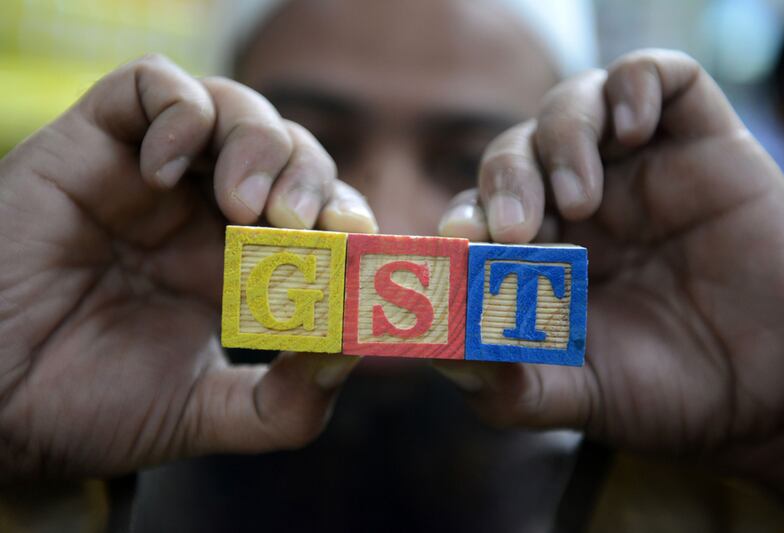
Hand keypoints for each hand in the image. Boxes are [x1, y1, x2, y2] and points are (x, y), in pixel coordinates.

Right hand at [0, 54, 375, 479]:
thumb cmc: (95, 404)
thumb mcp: (209, 411)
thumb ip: (287, 401)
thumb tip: (353, 350)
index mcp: (240, 261)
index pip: (318, 210)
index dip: (345, 214)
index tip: (352, 244)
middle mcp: (203, 210)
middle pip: (289, 151)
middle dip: (308, 178)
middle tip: (295, 225)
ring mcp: (152, 175)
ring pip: (231, 107)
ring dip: (258, 144)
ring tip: (242, 204)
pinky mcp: (94, 144)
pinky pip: (148, 86)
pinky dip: (177, 112)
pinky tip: (163, 171)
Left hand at [436, 49, 783, 501]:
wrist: (772, 394)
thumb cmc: (665, 393)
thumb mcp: (574, 396)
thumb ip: (505, 384)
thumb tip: (440, 354)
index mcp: (538, 253)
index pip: (478, 212)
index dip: (464, 218)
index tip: (464, 242)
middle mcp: (578, 204)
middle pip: (514, 154)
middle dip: (506, 181)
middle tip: (517, 226)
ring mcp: (636, 169)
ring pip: (572, 106)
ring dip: (562, 139)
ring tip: (581, 197)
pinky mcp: (698, 141)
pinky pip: (659, 77)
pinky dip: (636, 85)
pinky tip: (634, 129)